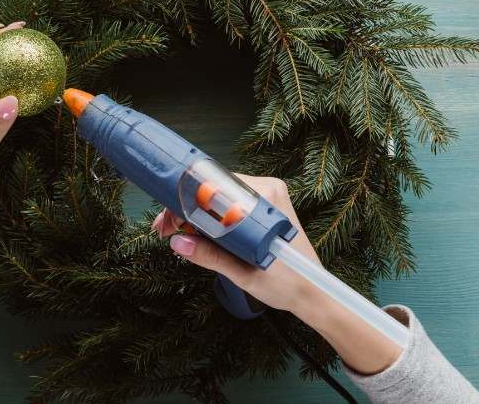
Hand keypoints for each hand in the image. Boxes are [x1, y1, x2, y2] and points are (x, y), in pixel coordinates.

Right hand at [152, 175, 318, 313]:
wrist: (313, 292)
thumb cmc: (287, 284)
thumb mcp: (243, 273)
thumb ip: (211, 256)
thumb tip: (179, 242)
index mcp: (264, 198)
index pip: (213, 185)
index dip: (183, 201)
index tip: (166, 221)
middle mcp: (266, 190)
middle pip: (213, 189)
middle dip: (185, 209)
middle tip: (166, 231)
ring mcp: (266, 197)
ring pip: (218, 196)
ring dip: (196, 214)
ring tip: (180, 234)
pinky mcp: (265, 206)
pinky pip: (229, 204)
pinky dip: (211, 217)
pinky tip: (200, 233)